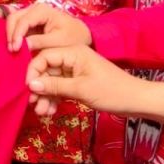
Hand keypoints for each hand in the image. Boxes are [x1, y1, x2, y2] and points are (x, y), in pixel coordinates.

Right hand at [6, 2, 91, 52]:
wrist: (80, 35)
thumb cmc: (73, 36)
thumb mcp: (59, 41)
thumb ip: (40, 41)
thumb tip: (22, 45)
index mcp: (42, 10)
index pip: (24, 20)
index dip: (17, 34)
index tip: (15, 49)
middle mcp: (34, 9)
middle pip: (14, 17)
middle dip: (10, 33)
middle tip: (12, 50)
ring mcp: (31, 15)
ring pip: (13, 21)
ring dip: (11, 35)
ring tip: (13, 50)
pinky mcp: (30, 23)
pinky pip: (17, 27)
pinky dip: (14, 36)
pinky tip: (15, 48)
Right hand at [26, 45, 143, 116]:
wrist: (136, 101)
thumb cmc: (111, 91)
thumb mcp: (81, 89)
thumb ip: (54, 86)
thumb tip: (31, 84)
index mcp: (74, 51)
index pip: (44, 56)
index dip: (33, 71)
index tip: (27, 88)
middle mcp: (72, 58)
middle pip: (47, 69)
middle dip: (39, 87)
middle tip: (32, 103)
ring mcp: (75, 71)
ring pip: (53, 81)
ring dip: (46, 95)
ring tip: (41, 112)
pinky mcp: (79, 82)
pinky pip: (61, 88)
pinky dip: (55, 98)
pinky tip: (50, 111)